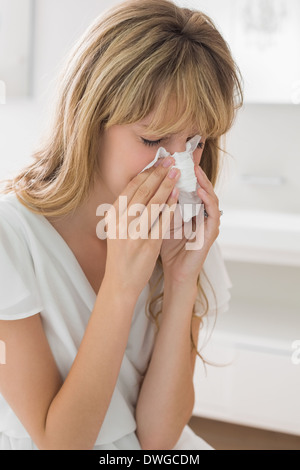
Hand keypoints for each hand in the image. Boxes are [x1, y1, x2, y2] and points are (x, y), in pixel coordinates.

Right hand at [103, 158, 179, 298]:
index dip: (146, 173)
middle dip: (158, 174)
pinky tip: (178, 196)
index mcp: (112, 216)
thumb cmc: (121, 255)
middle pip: (142, 192)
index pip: (130, 188)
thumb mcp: (117, 229)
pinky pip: (162, 220)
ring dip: (167, 185)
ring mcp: (134, 234)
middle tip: (171, 162)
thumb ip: (125, 211)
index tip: (158, 162)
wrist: (120, 282)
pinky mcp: (148, 244)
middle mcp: (121, 223)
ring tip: (177, 174)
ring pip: (153, 203)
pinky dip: (170, 206)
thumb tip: (140, 188)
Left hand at [160, 164, 220, 284]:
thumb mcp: (160, 222)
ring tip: (194, 171)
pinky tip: (198, 191)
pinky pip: (213, 212)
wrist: (175, 272)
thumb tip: (147, 186)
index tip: (173, 161)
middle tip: (185, 159)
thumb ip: (159, 206)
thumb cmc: (168, 249)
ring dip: (203, 182)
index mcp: (189, 211)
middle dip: (194, 174)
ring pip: (210, 197)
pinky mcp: (211, 232)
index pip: (188, 187)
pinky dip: (207, 200)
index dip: (182, 174)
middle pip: (200, 188)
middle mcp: (201, 214)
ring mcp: (208, 223)